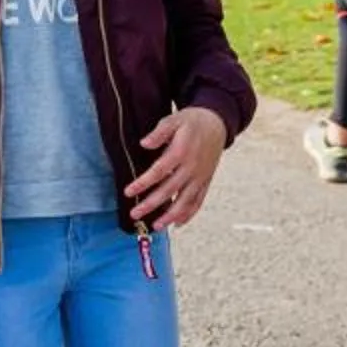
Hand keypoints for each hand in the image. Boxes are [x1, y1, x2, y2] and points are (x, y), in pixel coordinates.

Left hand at [128, 106, 228, 227]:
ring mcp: (201, 176)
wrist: (217, 123)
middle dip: (152, 204)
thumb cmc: (192, 121)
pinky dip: (189, 214)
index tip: (128, 192)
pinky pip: (198, 201)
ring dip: (171, 215)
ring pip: (186, 201)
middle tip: (134, 214)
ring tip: (156, 226)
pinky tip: (178, 224)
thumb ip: (159, 132)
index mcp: (181, 152)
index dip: (143, 183)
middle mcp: (192, 167)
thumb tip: (144, 143)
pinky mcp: (206, 181)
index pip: (159, 171)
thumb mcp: (174, 119)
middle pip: (170, 190)